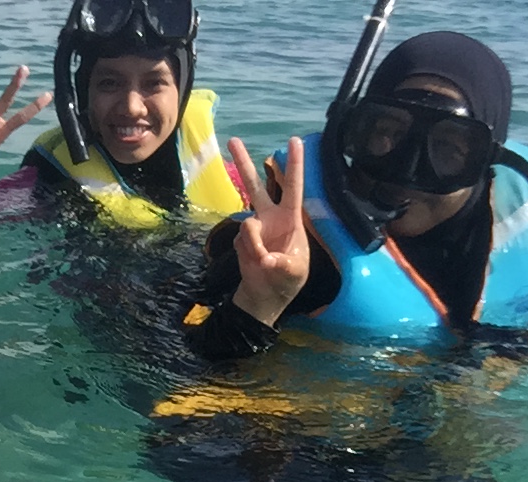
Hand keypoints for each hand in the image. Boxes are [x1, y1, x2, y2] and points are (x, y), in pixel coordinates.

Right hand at [228, 136, 309, 328]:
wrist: (265, 296)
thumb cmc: (288, 280)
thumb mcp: (294, 272)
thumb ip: (282, 264)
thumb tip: (265, 259)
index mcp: (290, 219)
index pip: (293, 187)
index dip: (295, 164)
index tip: (295, 140)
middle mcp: (270, 217)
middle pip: (256, 186)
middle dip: (244, 163)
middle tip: (232, 140)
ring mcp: (254, 228)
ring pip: (247, 222)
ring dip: (254, 244)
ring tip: (263, 263)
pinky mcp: (241, 240)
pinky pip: (241, 242)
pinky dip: (249, 255)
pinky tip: (255, 265)